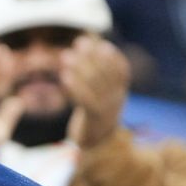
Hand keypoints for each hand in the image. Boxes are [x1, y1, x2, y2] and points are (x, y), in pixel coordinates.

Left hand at [62, 34, 128, 148]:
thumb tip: (94, 46)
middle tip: (79, 42)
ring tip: (66, 55)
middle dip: (92, 55)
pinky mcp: (93, 118)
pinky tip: (64, 77)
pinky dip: (74, 87)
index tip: (99, 42)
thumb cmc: (96, 112)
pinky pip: (85, 100)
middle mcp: (118, 98)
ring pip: (94, 84)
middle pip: (105, 73)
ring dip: (80, 67)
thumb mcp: (102, 93)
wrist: (97, 143)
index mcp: (121, 91)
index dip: (111, 55)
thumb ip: (100, 75)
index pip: (121, 69)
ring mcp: (107, 108)